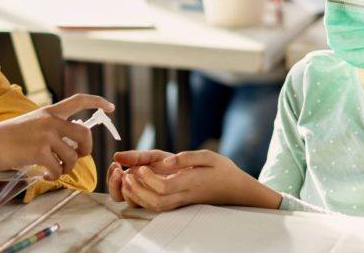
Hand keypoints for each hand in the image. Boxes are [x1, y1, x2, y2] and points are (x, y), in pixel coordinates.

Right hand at [0, 94, 113, 180]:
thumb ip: (51, 128)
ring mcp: (45, 136)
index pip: (78, 100)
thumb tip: (70, 144)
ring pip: (73, 156)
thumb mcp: (32, 122)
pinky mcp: (39, 152)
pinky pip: (58, 169)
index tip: (110, 107)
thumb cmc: (8, 136)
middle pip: (85, 134)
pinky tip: (46, 176)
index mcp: (49, 111)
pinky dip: (54, 176)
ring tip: (56, 171)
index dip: (97, 102)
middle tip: (79, 157)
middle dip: (87, 149)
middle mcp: (50, 121)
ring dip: (67, 168)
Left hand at [113, 150, 280, 211]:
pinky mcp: (180, 202)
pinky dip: (144, 199)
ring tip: (127, 181)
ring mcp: (182, 201)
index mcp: (191, 182)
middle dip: (138, 191)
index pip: (165, 187)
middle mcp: (185, 195)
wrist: (237, 190)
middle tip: (127, 176)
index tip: (140, 168)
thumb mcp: (210, 157)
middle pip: (156, 201)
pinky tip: (137, 186)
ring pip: (156, 207)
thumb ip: (188, 157)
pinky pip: (159, 206)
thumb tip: (168, 160)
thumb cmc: (224, 171)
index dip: (148, 180)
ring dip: (138, 196)